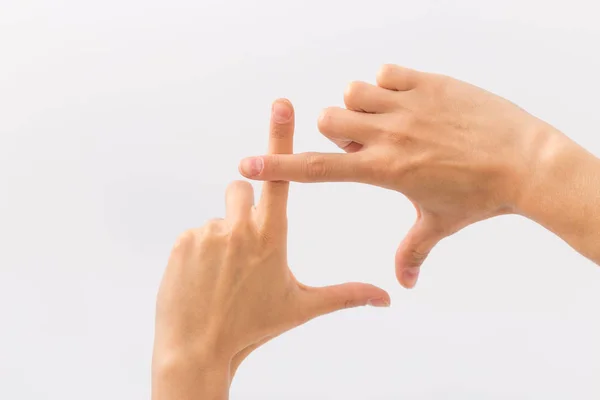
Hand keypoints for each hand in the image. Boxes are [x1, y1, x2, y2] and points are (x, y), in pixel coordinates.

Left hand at [152, 99, 389, 399]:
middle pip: (241, 190)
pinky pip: (196, 233)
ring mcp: (206, 233)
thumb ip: (345, 295)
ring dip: (223, 238)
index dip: (282, 138)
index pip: (281, 178)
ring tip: (223, 275)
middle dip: (245, 209)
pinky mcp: (182, 241)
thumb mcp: (302, 307)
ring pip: (219, 218)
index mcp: (271, 236)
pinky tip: (203, 278)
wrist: (199, 349)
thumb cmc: (254, 327)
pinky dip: (201, 251)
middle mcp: (238, 227)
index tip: (282, 105)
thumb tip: (387, 298)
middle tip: (244, 250)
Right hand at [239, 65, 568, 287]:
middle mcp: (389, 135)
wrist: (526, 162)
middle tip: (368, 145)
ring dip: (359, 106)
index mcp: (383, 171)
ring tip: (386, 122)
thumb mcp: (439, 225)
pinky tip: (406, 102)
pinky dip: (386, 85)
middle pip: (329, 119)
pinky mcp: (429, 83)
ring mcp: (408, 105)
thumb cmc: (480, 198)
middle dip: (338, 132)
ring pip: (353, 91)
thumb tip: (402, 287)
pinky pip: (385, 72)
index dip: (279, 167)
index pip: (318, 170)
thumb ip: (412, 252)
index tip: (248, 162)